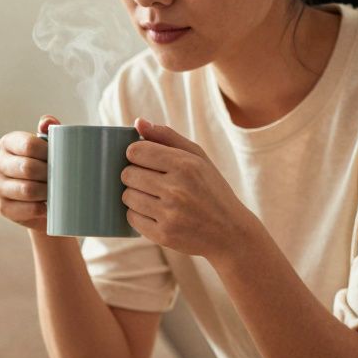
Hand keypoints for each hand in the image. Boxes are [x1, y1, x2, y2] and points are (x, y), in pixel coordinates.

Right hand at [0, 115, 59, 230]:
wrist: (44, 198)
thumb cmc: (48, 165)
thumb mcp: (50, 145)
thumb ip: (50, 130)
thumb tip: (47, 123)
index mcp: (8, 143)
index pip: (29, 145)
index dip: (49, 153)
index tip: (63, 159)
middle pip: (28, 168)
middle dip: (50, 174)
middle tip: (63, 178)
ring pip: (27, 190)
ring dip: (47, 192)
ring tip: (58, 191)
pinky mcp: (3, 208)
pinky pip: (27, 209)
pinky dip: (43, 208)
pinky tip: (50, 205)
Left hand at [121, 117, 259, 262]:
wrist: (230, 232)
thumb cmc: (211, 189)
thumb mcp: (198, 158)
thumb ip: (167, 137)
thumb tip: (138, 122)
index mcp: (185, 165)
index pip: (135, 151)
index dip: (135, 154)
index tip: (143, 160)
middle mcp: (176, 189)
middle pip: (127, 174)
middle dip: (133, 175)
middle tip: (149, 180)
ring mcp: (169, 214)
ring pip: (127, 196)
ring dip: (134, 195)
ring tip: (153, 197)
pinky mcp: (163, 235)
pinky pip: (131, 218)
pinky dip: (138, 214)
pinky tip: (154, 213)